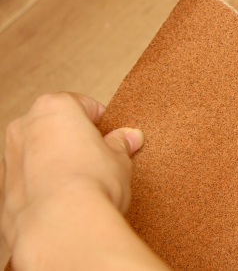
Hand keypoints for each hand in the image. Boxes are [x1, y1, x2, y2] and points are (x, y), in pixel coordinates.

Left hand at [0, 92, 167, 270]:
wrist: (63, 227)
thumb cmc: (91, 183)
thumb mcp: (119, 159)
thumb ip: (120, 144)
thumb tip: (130, 137)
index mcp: (54, 107)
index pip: (84, 105)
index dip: (102, 124)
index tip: (113, 139)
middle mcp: (25, 126)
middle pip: (56, 126)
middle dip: (76, 141)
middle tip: (100, 160)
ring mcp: (9, 157)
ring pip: (39, 153)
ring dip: (58, 163)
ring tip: (83, 184)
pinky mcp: (2, 189)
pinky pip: (28, 180)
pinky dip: (44, 186)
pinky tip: (65, 201)